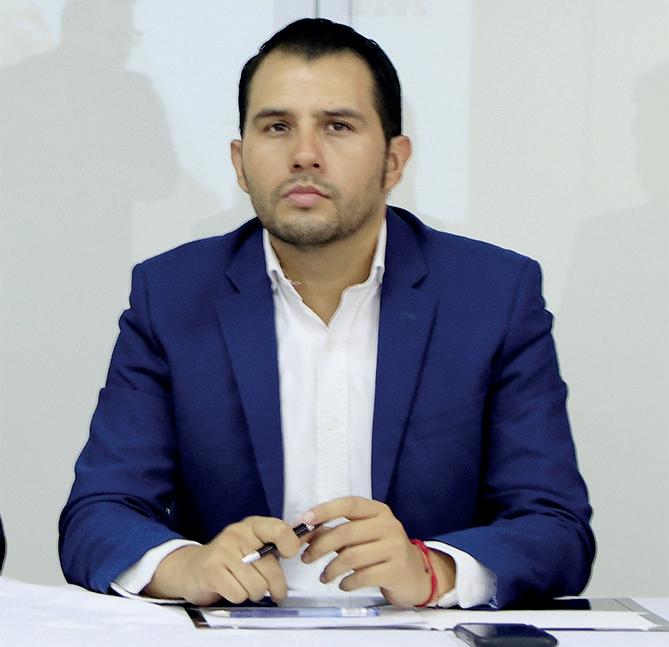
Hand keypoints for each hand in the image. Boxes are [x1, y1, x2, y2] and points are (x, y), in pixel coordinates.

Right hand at [144, 516, 303, 605]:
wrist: (191, 567)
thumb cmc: (230, 558)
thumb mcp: (252, 543)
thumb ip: (275, 543)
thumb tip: (304, 541)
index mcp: (251, 525)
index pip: (279, 530)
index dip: (291, 545)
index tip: (289, 555)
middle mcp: (237, 534)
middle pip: (270, 568)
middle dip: (276, 585)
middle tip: (276, 591)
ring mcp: (222, 552)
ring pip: (256, 586)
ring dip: (254, 593)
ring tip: (246, 586)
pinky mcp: (211, 571)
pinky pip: (238, 594)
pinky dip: (238, 597)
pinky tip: (231, 588)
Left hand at [300, 496, 454, 607]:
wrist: (416, 574)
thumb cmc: (382, 551)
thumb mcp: (363, 535)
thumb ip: (337, 531)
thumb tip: (307, 532)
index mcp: (378, 511)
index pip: (349, 504)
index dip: (325, 510)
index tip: (304, 520)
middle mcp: (388, 525)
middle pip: (346, 532)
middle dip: (320, 546)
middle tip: (307, 558)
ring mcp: (395, 547)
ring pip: (351, 556)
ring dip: (331, 569)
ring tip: (324, 576)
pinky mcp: (396, 571)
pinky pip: (362, 576)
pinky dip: (347, 582)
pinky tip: (343, 584)